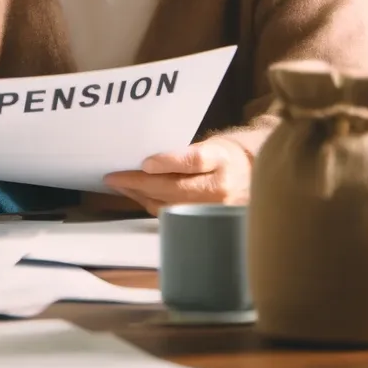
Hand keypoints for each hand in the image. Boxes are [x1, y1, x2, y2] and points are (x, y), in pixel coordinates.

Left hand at [102, 137, 251, 215]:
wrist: (254, 177)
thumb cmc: (224, 156)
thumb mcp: (211, 145)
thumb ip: (184, 152)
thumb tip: (147, 159)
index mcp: (220, 160)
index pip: (193, 161)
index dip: (168, 162)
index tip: (145, 163)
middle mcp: (220, 187)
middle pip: (175, 187)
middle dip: (139, 183)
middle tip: (113, 177)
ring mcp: (214, 209)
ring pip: (170, 205)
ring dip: (139, 195)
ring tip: (119, 186)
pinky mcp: (208, 222)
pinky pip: (173, 215)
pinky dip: (151, 205)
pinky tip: (137, 196)